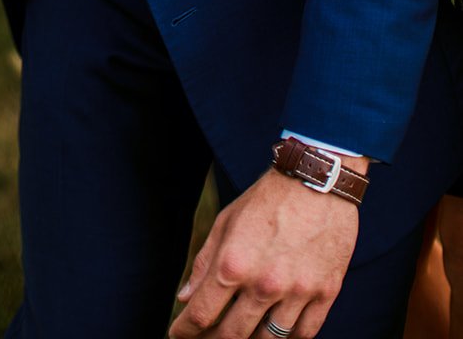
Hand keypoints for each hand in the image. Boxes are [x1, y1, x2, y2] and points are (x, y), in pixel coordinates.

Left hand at [169, 169, 361, 338]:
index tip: (178, 334)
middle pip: (232, 335)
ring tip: (240, 337)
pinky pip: (304, 334)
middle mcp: (264, 284)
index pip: (201, 314)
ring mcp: (297, 292)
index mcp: (233, 263)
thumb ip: (204, 262)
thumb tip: (186, 297)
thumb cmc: (266, 199)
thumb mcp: (226, 222)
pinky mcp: (325, 293)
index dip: (185, 330)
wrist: (316, 180)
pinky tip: (276, 333)